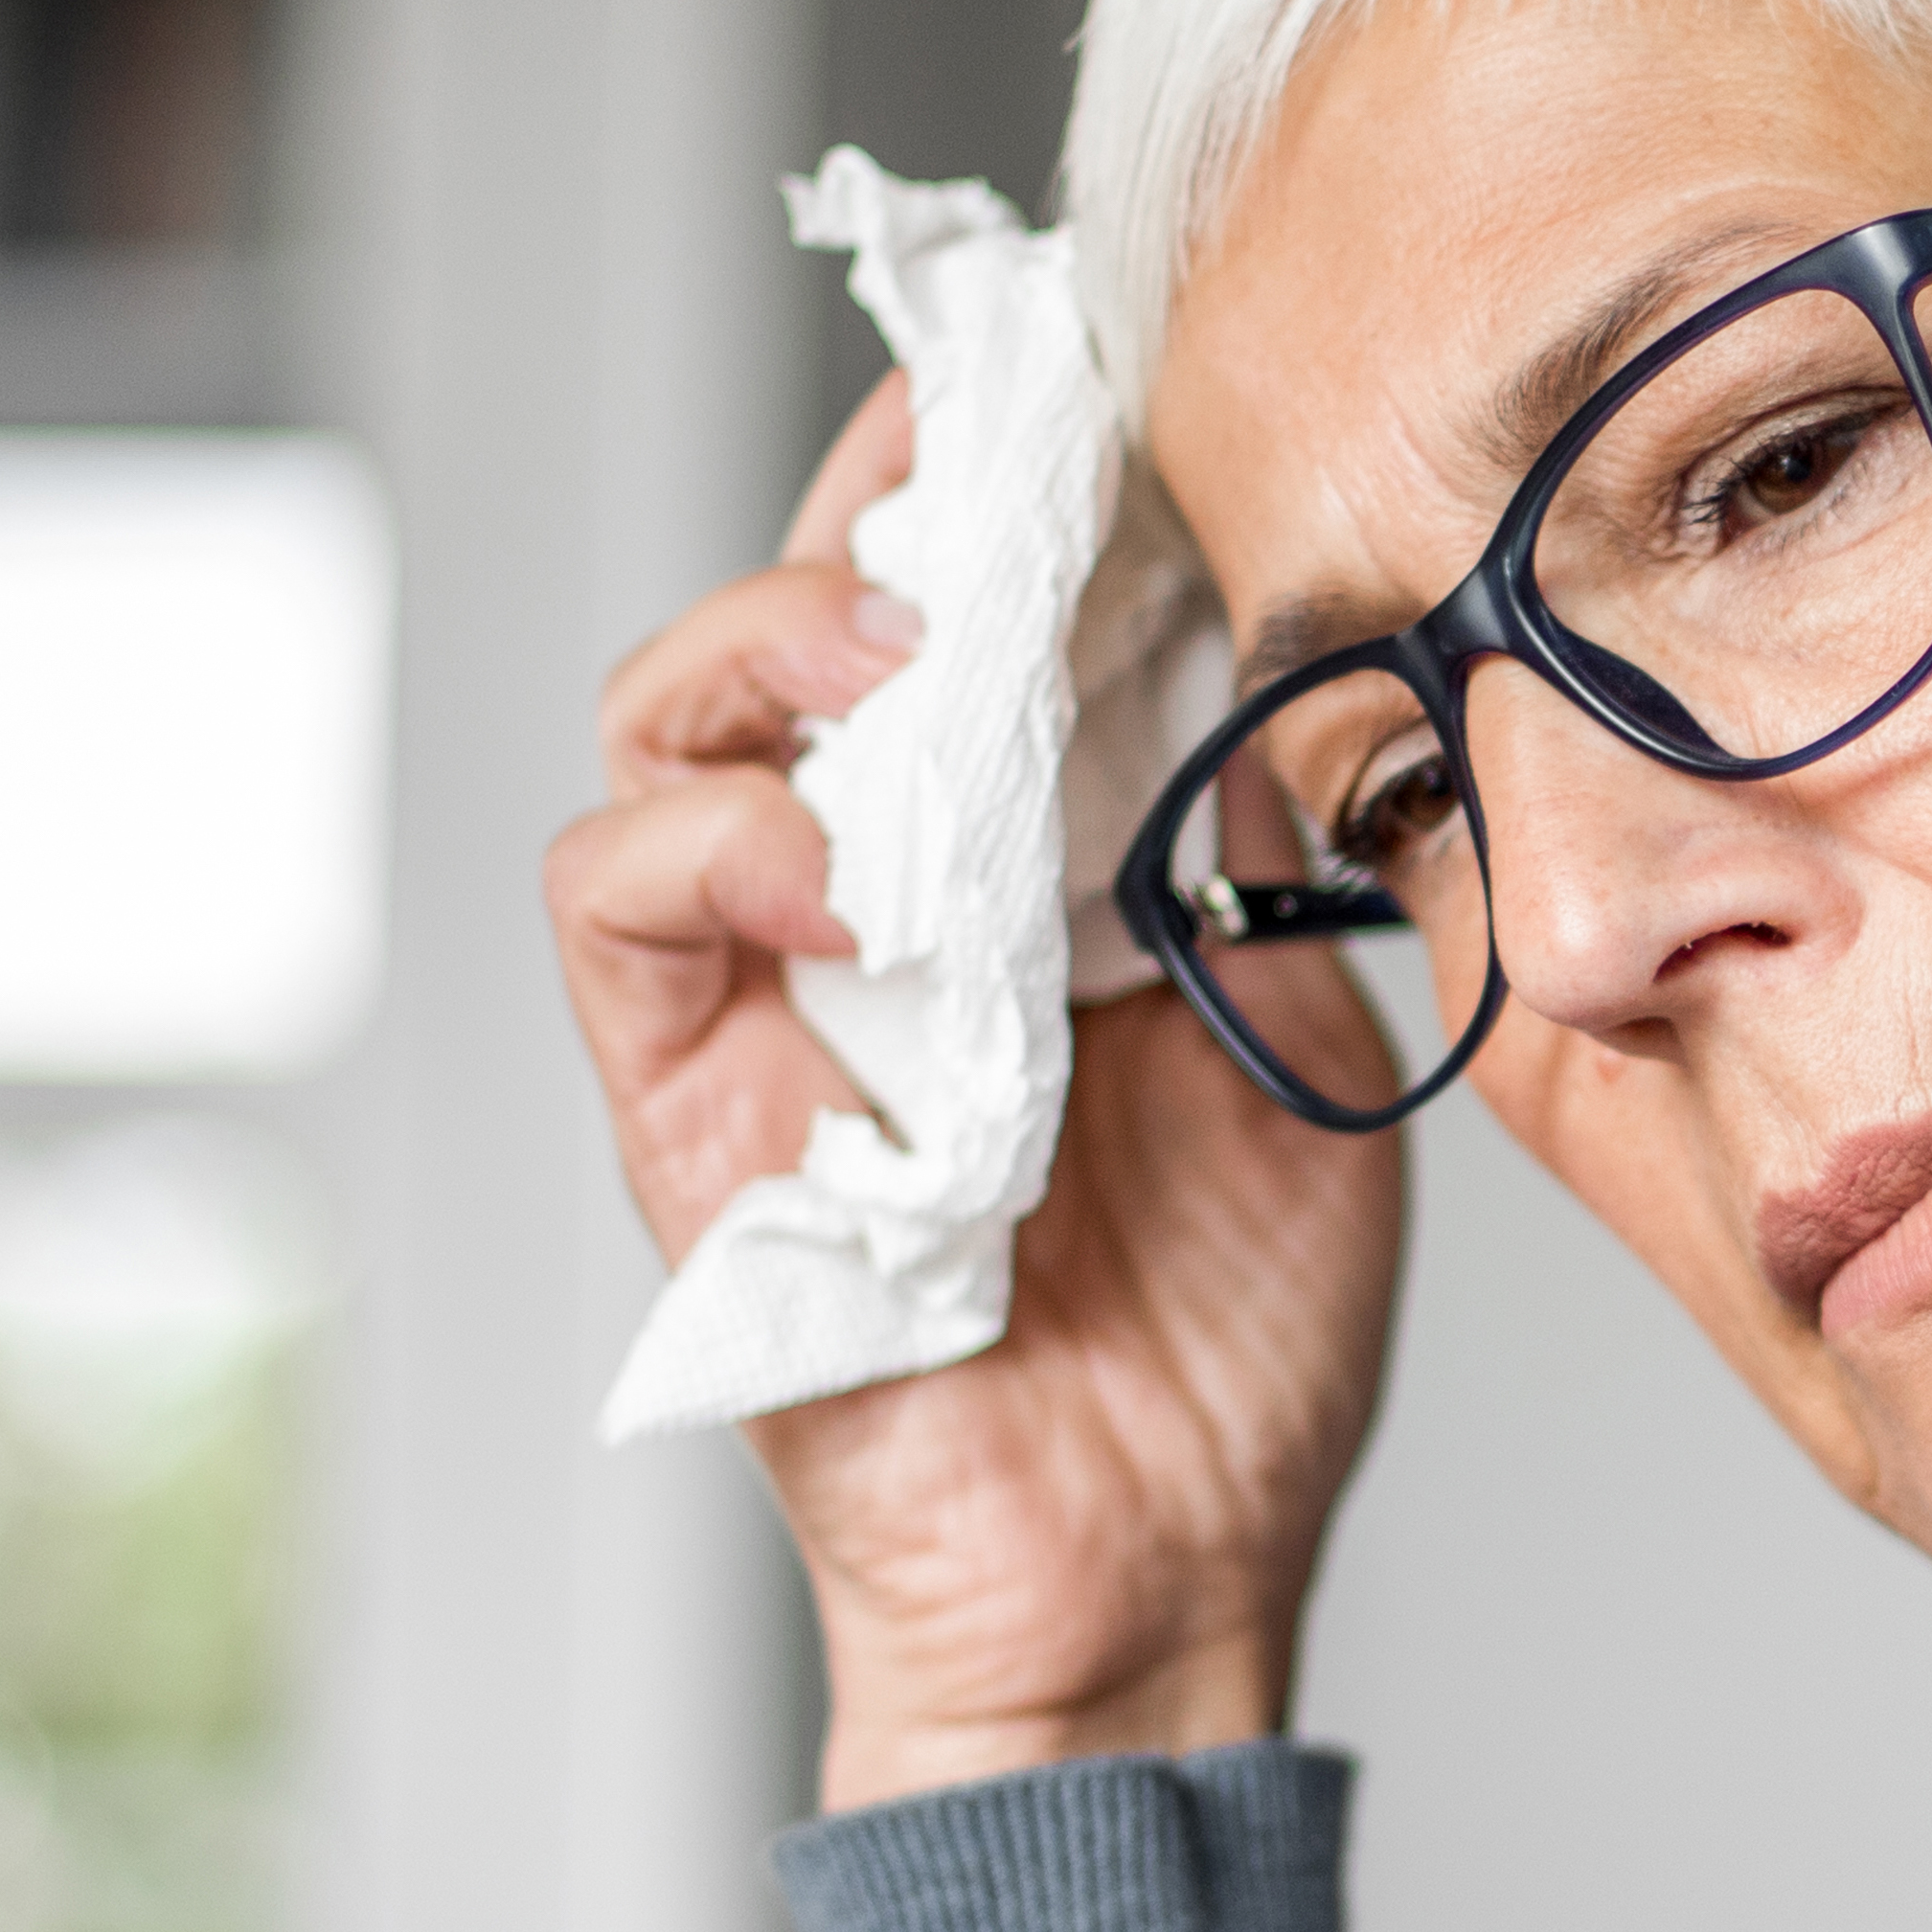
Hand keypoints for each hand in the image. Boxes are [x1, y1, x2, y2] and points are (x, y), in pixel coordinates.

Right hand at [545, 378, 1409, 1806]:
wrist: (1165, 1565)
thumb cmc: (1230, 1333)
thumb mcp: (1307, 1030)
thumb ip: (1278, 850)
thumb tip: (1312, 654)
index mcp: (1024, 862)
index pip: (962, 614)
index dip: (988, 476)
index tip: (1069, 366)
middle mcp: (878, 902)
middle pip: (800, 625)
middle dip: (878, 515)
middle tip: (986, 465)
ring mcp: (769, 995)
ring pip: (670, 724)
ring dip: (776, 652)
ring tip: (894, 654)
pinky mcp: (689, 1105)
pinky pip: (619, 907)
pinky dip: (710, 846)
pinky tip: (838, 867)